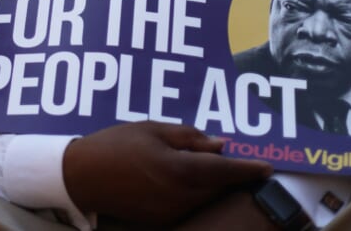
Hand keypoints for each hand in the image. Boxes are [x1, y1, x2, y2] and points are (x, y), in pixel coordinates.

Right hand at [62, 121, 270, 225]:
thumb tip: (220, 146)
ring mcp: (173, 212)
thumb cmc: (116, 145)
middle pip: (219, 187)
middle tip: (238, 160)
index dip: (249, 169)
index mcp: (181, 171)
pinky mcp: (162, 220)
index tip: (268, 167)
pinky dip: (195, 192)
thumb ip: (189, 137)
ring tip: (206, 164)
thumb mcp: (152, 129)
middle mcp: (182, 197)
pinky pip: (189, 204)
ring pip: (205, 197)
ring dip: (212, 183)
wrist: (81, 176)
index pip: (226, 172)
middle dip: (231, 175)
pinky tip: (184, 178)